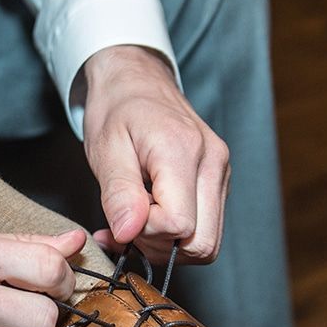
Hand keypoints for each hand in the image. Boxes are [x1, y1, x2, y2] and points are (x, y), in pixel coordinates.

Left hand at [82, 45, 229, 263]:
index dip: (147, 233)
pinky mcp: (218, 182)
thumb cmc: (118, 109)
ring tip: (135, 220)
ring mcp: (220, 173)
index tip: (122, 216)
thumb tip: (128, 233)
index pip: (179, 225)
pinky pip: (205, 227)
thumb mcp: (106, 149)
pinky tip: (149, 218)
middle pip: (202, 243)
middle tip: (128, 225)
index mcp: (184, 150)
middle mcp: (213, 163)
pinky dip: (176, 235)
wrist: (137, 80)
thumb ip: (118, 193)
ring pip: (207, 242)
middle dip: (160, 246)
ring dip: (168, 244)